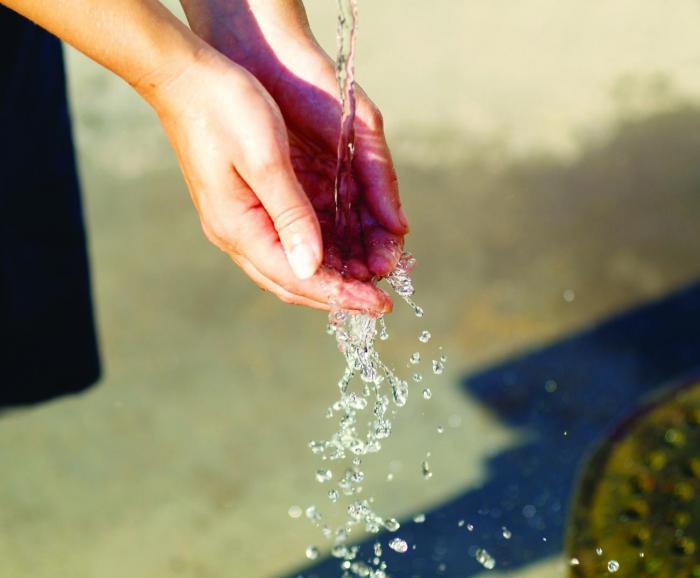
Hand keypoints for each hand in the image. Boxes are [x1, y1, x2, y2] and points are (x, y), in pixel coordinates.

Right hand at [180, 0, 408, 287]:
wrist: (185, 77)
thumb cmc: (225, 108)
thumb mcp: (266, 160)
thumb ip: (291, 215)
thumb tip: (312, 268)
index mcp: (239, 227)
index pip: (297, 278)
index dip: (341, 295)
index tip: (379, 305)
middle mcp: (236, 233)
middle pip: (293, 282)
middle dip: (339, 294)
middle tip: (379, 302)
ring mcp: (238, 221)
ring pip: (290, 266)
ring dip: (331, 277)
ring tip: (369, 280)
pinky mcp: (246, 206)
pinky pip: (285, 243)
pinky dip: (318, 253)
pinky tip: (343, 252)